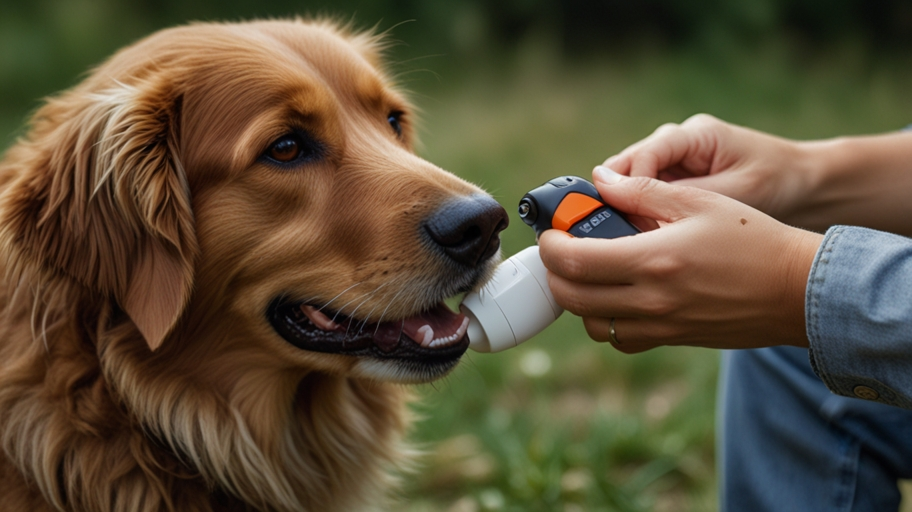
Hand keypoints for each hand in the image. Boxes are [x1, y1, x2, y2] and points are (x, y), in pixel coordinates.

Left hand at [538, 170, 823, 352]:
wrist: (798, 291)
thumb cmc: (754, 239)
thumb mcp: (698, 202)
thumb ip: (641, 191)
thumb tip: (600, 180)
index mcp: (653, 260)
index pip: (573, 261)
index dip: (550, 245)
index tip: (552, 232)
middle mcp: (651, 300)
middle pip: (571, 297)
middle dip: (555, 272)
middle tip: (562, 251)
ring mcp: (661, 326)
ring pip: (592, 324)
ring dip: (579, 299)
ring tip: (591, 272)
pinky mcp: (672, 339)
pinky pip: (621, 339)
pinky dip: (606, 321)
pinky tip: (619, 296)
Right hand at [603, 114, 813, 222]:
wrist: (806, 187)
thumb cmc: (778, 183)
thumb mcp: (736, 192)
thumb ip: (686, 197)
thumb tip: (637, 207)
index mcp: (693, 135)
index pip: (642, 156)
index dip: (627, 188)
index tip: (626, 220)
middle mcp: (676, 144)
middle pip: (625, 167)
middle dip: (618, 199)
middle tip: (622, 235)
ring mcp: (673, 163)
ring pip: (629, 184)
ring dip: (627, 210)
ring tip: (635, 240)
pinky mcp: (674, 183)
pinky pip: (643, 198)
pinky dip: (639, 217)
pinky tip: (646, 240)